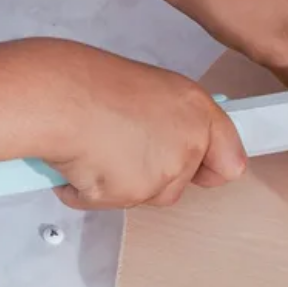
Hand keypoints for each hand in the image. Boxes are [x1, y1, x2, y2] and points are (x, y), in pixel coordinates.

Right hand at [38, 40, 245, 209]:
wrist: (57, 97)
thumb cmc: (90, 83)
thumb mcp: (151, 90)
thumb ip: (173, 120)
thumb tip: (172, 139)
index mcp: (198, 111)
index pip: (230, 159)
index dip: (211, 167)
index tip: (201, 170)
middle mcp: (189, 142)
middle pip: (180, 184)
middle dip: (152, 175)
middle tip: (122, 147)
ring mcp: (164, 171)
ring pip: (146, 196)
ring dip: (121, 183)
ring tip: (97, 148)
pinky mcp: (133, 193)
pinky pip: (108, 203)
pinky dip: (89, 190)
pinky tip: (80, 160)